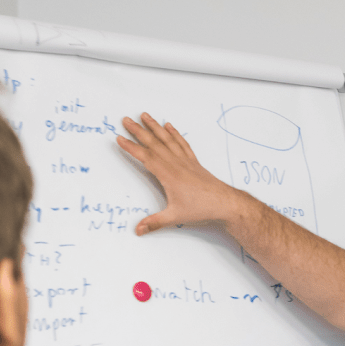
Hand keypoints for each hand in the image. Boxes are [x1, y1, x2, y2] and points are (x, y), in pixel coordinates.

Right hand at [116, 113, 239, 234]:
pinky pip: (182, 143)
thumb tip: (138, 230)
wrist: (224, 203)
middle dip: (138, 131)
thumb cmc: (202, 208)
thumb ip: (154, 223)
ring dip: (154, 127)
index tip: (119, 138)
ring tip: (145, 115)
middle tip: (126, 120)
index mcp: (168, 175)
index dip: (131, 148)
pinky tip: (169, 126)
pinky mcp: (194, 162)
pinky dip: (174, 133)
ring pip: (167, 139)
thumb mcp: (175, 217)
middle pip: (154, 143)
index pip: (146, 157)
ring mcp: (185, 161)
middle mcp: (176, 164)